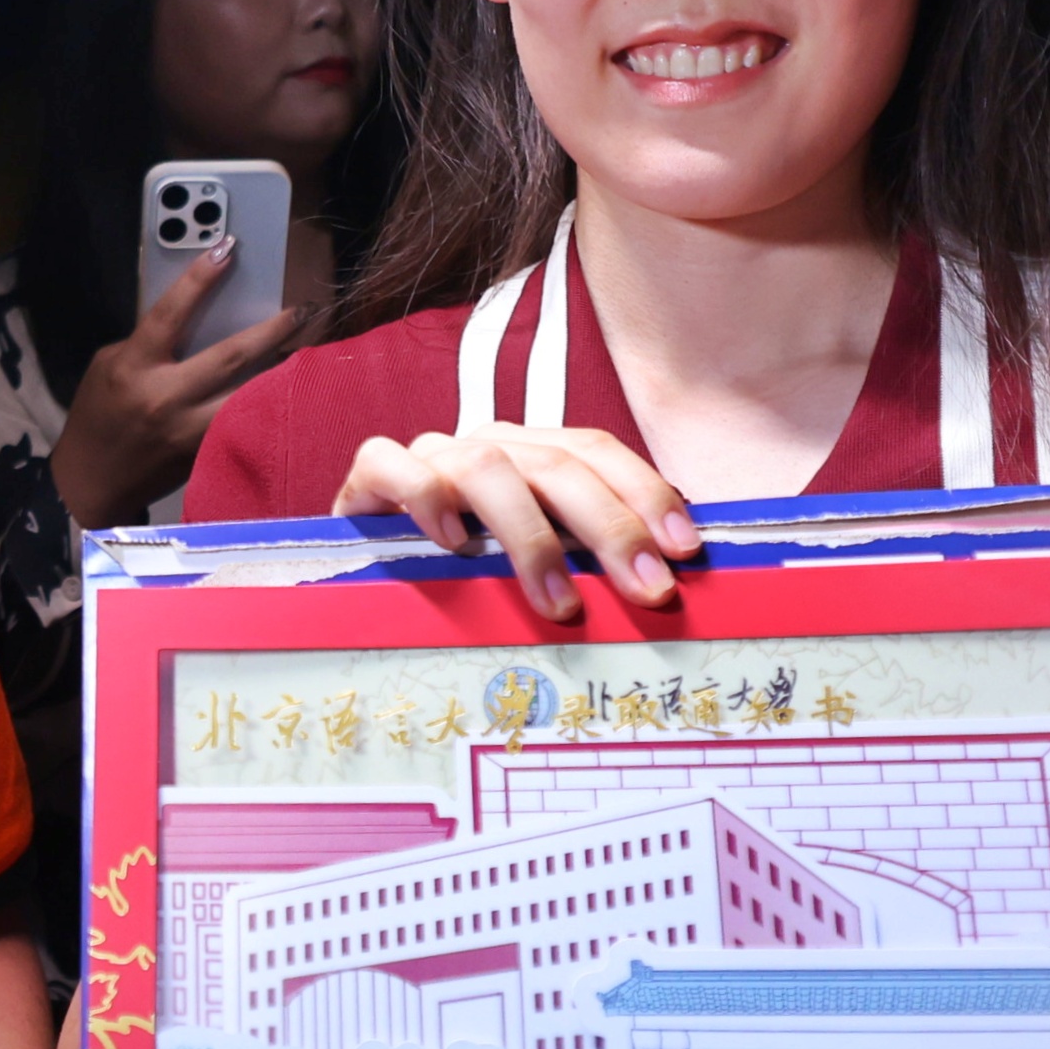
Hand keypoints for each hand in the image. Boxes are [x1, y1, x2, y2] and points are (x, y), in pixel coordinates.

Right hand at [50, 243, 307, 525]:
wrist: (91, 483)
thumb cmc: (97, 417)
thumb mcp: (108, 367)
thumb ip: (148, 343)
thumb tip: (193, 321)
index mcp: (135, 367)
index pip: (171, 313)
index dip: (199, 279)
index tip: (226, 250)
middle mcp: (166, 397)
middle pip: (231, 356)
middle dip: (271, 329)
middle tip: (302, 309)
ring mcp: (189, 430)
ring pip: (249, 394)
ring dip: (283, 370)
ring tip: (310, 348)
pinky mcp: (204, 454)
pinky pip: (243, 421)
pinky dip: (267, 403)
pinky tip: (290, 389)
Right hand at [333, 418, 696, 614]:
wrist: (366, 554)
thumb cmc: (463, 564)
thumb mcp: (532, 559)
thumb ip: (582, 560)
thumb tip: (658, 589)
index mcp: (533, 453)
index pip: (597, 452)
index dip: (644, 493)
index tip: (684, 550)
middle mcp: (489, 444)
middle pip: (556, 464)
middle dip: (609, 527)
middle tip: (647, 588)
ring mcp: (432, 455)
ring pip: (486, 466)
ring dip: (530, 537)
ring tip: (561, 603)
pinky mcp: (373, 474)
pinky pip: (392, 464)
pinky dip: (424, 498)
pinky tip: (451, 544)